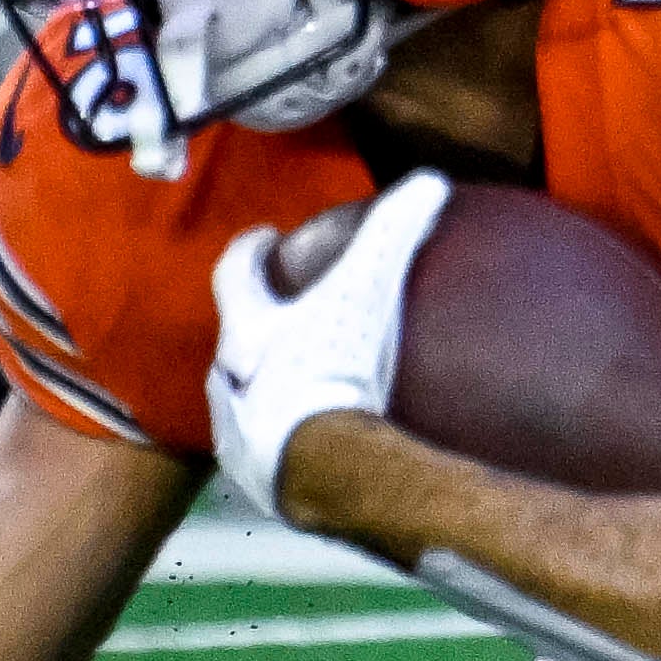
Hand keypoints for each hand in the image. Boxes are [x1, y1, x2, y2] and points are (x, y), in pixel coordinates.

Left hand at [207, 173, 445, 526]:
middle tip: (288, 317)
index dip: (249, 249)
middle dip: (256, 327)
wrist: (323, 468)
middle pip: (235, 341)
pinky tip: (311, 445)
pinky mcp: (255, 480)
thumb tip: (430, 180)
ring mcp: (238, 434)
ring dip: (264, 388)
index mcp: (248, 331)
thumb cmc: (335, 368)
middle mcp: (230, 380)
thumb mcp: (368, 289)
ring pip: (243, 400)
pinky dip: (282, 440)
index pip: (234, 273)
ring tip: (300, 386)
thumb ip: (395, 232)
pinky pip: (262, 452)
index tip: (264, 237)